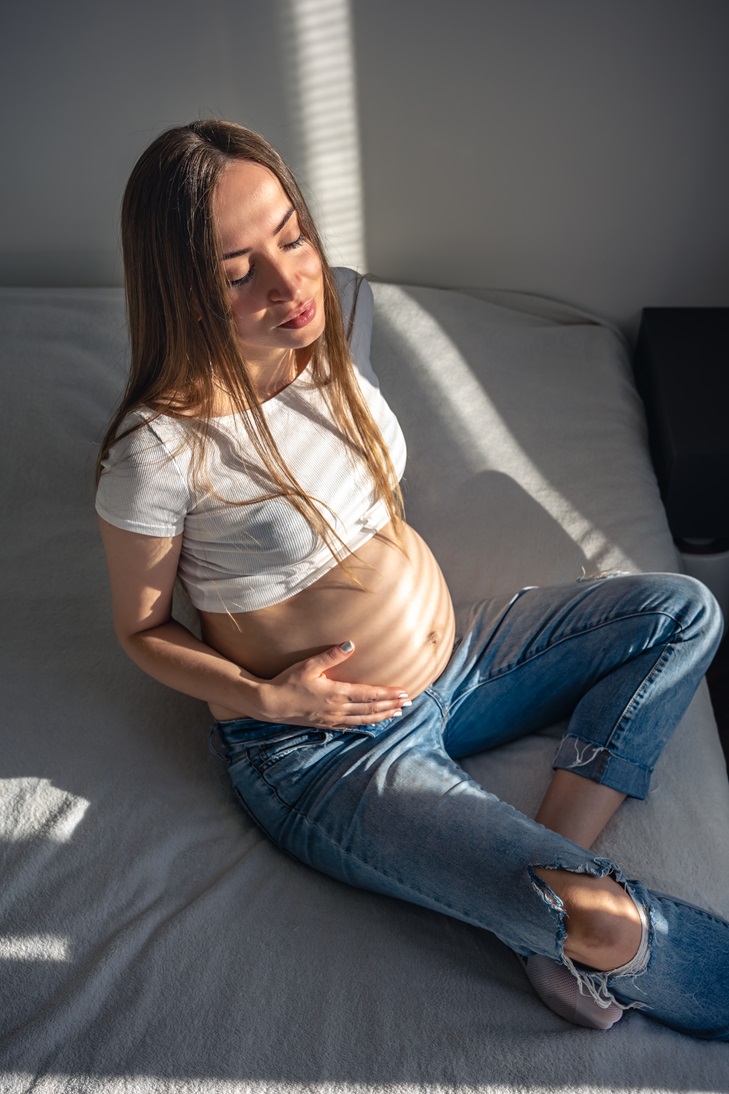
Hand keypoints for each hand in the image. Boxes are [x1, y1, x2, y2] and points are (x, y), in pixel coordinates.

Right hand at [255, 641, 409, 728]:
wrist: (270, 704)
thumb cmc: (288, 682)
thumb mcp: (309, 665)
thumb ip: (331, 656)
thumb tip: (350, 644)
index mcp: (336, 693)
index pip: (369, 694)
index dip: (388, 694)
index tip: (403, 692)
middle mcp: (338, 709)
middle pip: (371, 709)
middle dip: (391, 705)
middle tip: (408, 703)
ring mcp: (332, 719)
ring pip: (364, 719)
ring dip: (382, 716)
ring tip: (396, 713)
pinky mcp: (326, 724)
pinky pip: (351, 725)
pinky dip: (366, 723)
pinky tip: (372, 722)